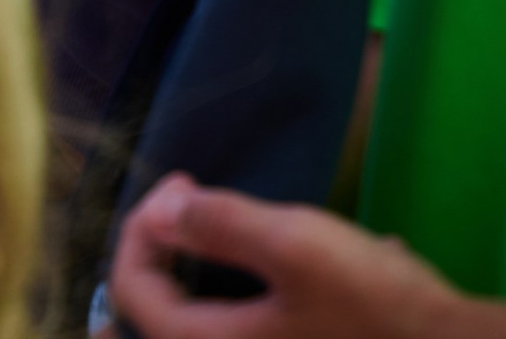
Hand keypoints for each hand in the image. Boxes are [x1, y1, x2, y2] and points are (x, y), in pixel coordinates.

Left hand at [112, 180, 477, 338]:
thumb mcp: (294, 245)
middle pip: (162, 314)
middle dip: (164, 252)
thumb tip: (159, 212)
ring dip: (204, 270)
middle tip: (190, 200)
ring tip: (234, 220)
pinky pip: (255, 326)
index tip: (183, 183)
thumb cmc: (372, 305)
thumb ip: (221, 224)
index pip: (133, 291)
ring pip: (208, 318)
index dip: (141, 227)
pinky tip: (302, 258)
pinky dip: (251, 294)